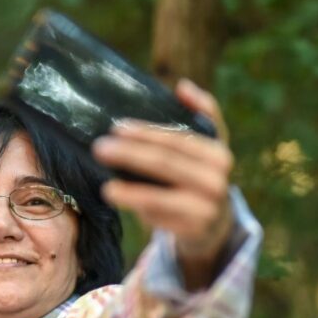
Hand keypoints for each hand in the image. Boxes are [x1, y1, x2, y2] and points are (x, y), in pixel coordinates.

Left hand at [91, 79, 234, 288]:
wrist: (214, 225)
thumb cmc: (199, 177)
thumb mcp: (206, 146)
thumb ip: (200, 115)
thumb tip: (182, 86)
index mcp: (218, 153)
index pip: (177, 139)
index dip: (146, 133)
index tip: (117, 127)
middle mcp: (217, 179)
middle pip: (166, 164)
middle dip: (130, 155)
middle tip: (100, 148)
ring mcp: (207, 207)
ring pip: (162, 196)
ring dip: (131, 192)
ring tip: (106, 187)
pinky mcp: (194, 230)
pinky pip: (160, 218)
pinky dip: (138, 208)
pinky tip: (118, 200)